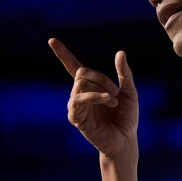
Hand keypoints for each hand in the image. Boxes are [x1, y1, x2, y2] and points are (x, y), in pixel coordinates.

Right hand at [48, 37, 138, 157]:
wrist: (126, 140)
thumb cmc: (126, 117)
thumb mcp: (129, 91)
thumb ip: (124, 73)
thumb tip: (120, 53)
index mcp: (91, 85)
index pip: (73, 66)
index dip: (62, 53)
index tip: (51, 40)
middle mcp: (80, 93)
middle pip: (82, 72)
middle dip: (101, 78)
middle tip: (115, 92)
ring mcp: (76, 105)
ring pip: (80, 83)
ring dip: (100, 89)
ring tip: (113, 101)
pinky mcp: (75, 117)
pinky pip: (78, 99)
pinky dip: (94, 96)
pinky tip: (107, 100)